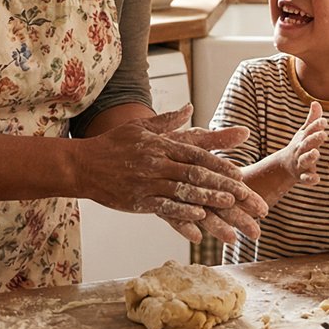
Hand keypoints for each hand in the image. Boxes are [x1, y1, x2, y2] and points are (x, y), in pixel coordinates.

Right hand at [82, 104, 265, 242]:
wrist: (82, 164)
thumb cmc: (114, 144)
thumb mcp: (141, 127)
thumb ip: (168, 120)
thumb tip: (190, 107)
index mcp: (161, 144)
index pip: (196, 154)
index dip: (219, 164)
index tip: (239, 174)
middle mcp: (157, 162)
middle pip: (196, 174)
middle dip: (223, 186)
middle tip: (246, 197)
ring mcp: (147, 182)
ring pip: (184, 191)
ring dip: (209, 199)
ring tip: (230, 207)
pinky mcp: (137, 200)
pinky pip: (164, 208)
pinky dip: (182, 214)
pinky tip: (199, 220)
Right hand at [270, 101, 326, 187]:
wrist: (286, 166)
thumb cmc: (299, 146)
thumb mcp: (304, 133)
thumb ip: (312, 120)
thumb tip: (316, 102)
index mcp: (303, 139)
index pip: (310, 131)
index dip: (316, 126)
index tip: (325, 121)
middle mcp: (300, 150)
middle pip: (307, 144)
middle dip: (314, 139)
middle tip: (324, 134)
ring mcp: (300, 163)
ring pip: (305, 160)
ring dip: (310, 157)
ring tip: (316, 153)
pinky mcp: (302, 176)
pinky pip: (306, 178)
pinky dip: (310, 179)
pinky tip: (317, 179)